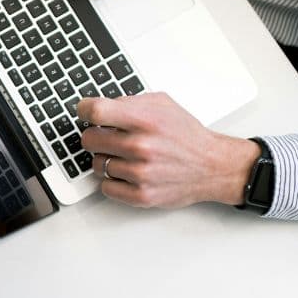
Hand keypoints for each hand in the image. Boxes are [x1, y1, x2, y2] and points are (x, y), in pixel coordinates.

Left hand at [77, 93, 259, 208]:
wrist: (213, 166)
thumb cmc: (187, 135)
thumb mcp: (162, 104)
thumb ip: (129, 102)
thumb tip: (99, 106)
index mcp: (145, 120)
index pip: (96, 111)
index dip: (84, 110)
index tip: (84, 112)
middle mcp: (141, 146)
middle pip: (89, 139)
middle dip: (95, 136)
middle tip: (107, 137)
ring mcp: (140, 173)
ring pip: (96, 164)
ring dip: (107, 159)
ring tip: (126, 156)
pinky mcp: (141, 195)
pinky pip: (105, 187)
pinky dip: (113, 181)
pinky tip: (127, 173)